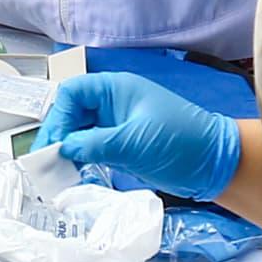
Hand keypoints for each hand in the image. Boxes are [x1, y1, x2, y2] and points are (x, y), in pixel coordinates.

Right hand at [41, 71, 243, 200]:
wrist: (215, 164)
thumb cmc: (182, 142)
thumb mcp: (134, 143)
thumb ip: (94, 144)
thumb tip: (63, 149)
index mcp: (117, 89)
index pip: (73, 93)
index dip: (58, 116)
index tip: (53, 143)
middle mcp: (114, 104)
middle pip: (72, 112)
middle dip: (58, 134)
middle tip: (45, 161)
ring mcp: (118, 125)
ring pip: (81, 131)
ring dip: (67, 148)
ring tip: (55, 170)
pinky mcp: (123, 145)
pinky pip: (92, 147)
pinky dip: (80, 158)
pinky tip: (73, 172)